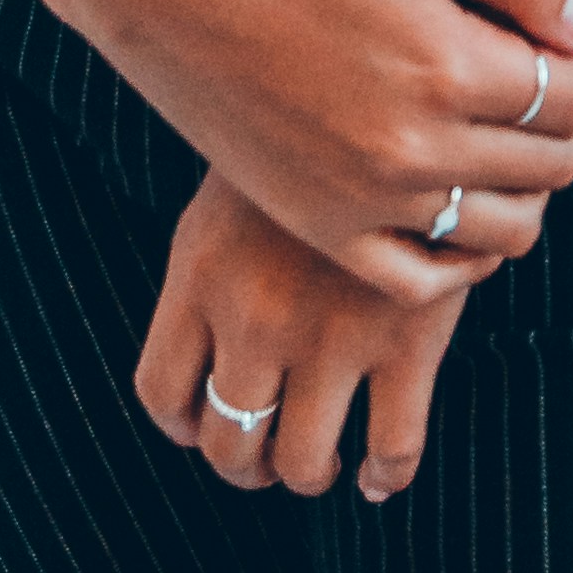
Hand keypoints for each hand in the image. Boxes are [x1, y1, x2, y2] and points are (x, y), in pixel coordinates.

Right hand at [63, 0, 572, 297]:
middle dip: (560, 124)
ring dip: (523, 190)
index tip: (553, 42)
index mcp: (446, 63)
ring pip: (503, 234)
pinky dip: (460, 258)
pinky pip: (421, 282)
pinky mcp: (317, 226)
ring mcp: (362, 199)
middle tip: (526, 82)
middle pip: (550, 165)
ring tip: (494, 139)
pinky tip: (454, 207)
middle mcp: (413, 148)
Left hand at [136, 170, 479, 504]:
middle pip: (228, 442)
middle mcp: (256, 315)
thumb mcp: (235, 192)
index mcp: (201, 274)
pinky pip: (393, 449)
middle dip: (247, 464)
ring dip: (307, 474)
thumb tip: (204, 363)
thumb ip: (211, 273)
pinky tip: (379, 474)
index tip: (209, 422)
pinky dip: (384, 477)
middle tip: (268, 457)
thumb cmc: (313, 143)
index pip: (163, 393)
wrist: (407, 96)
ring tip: (322, 463)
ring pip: (303, 464)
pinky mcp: (409, 340)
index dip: (186, 425)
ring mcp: (333, 334)